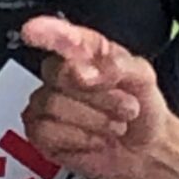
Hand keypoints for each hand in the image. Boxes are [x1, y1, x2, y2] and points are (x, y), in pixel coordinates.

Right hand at [21, 16, 170, 178]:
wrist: (146, 147)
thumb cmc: (142, 105)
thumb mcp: (143, 77)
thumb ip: (117, 65)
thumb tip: (82, 72)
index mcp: (86, 50)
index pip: (61, 36)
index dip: (46, 32)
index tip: (32, 30)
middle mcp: (62, 72)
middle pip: (61, 75)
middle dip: (100, 96)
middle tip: (126, 106)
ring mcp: (48, 101)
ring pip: (54, 105)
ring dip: (95, 120)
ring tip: (114, 124)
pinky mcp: (41, 132)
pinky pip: (46, 131)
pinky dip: (80, 139)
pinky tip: (96, 138)